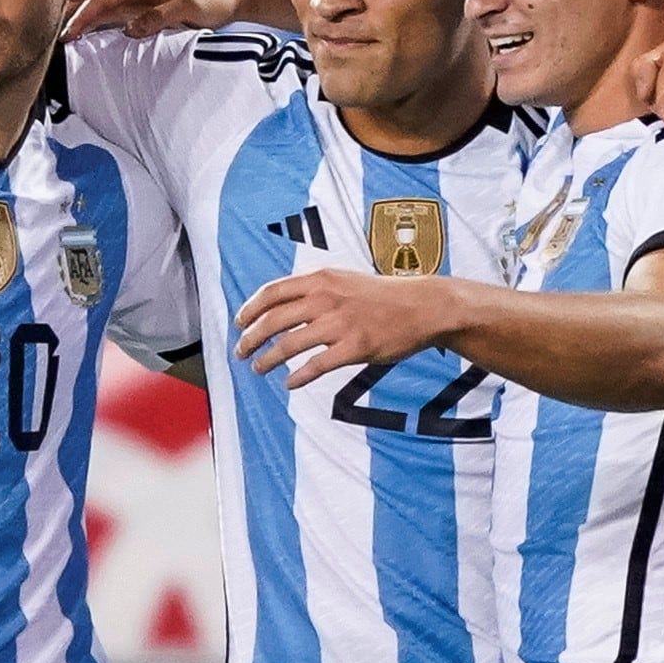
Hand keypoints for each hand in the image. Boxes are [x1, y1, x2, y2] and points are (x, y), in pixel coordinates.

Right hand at [63, 0, 241, 40]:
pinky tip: (82, 33)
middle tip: (47, 35)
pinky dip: (92, 20)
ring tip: (58, 36)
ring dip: (78, 17)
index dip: (80, 16)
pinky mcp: (139, 6)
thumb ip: (160, 17)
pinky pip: (109, 12)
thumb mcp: (188, 8)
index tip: (66, 35)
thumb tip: (131, 29)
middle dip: (68, 13)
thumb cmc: (211, 0)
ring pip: (96, 3)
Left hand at [233, 269, 457, 387]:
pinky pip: (316, 366)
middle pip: (273, 321)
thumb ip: (313, 289)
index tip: (239, 324)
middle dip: (251, 339)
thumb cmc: (382, 296)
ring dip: (267, 360)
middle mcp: (326, 298)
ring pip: (288, 345)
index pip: (272, 292)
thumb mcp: (343, 280)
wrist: (424, 306)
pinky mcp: (356, 347)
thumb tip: (279, 304)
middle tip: (241, 353)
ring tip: (259, 369)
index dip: (250, 310)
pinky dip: (297, 377)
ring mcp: (340, 323)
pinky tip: (289, 383)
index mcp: (321, 279)